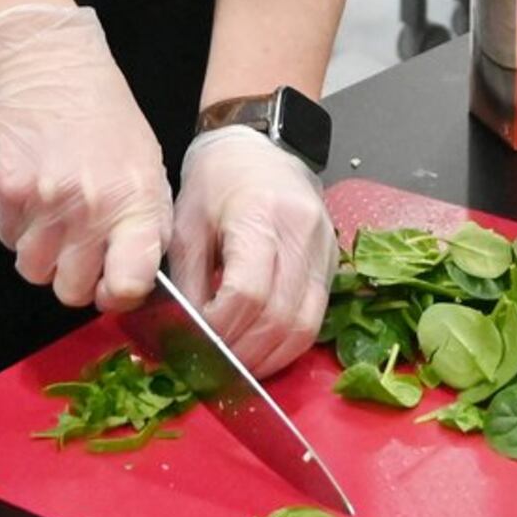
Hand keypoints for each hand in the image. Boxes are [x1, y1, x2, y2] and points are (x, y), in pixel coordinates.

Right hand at [0, 4, 173, 312]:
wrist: (47, 64)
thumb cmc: (103, 115)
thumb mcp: (146, 163)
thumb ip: (145, 222)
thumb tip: (135, 277)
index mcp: (134, 201)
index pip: (128, 283)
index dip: (118, 293)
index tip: (112, 283)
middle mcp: (88, 208)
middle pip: (72, 291)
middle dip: (74, 275)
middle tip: (77, 245)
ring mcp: (41, 202)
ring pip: (34, 271)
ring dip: (42, 253)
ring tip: (52, 214)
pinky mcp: (2, 192)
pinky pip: (7, 240)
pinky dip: (17, 226)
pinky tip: (31, 191)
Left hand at [170, 126, 335, 376]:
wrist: (263, 145)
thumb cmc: (218, 179)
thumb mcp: (186, 223)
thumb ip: (187, 281)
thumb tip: (184, 336)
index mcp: (261, 214)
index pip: (248, 291)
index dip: (221, 328)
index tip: (196, 343)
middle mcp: (302, 233)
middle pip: (280, 317)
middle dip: (243, 354)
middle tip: (212, 371)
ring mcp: (324, 250)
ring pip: (305, 326)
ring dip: (269, 359)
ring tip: (236, 370)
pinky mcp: (332, 264)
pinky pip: (315, 319)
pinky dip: (287, 345)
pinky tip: (261, 353)